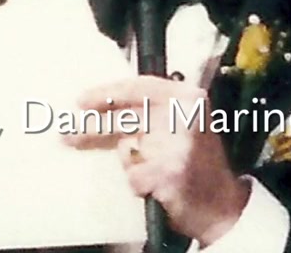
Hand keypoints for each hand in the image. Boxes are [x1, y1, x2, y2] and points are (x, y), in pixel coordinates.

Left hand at [70, 76, 248, 244]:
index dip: (107, 93)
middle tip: (68, 135)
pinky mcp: (171, 171)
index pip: (139, 86)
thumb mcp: (180, 126)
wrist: (223, 204)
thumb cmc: (197, 163)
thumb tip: (98, 110)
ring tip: (153, 172)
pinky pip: (133, 177)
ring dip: (132, 165)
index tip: (81, 101)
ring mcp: (179, 143)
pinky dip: (139, 185)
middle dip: (93, 128)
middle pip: (125, 117)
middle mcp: (185, 114)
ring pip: (127, 150)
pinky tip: (157, 187)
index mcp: (188, 97)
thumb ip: (148, 114)